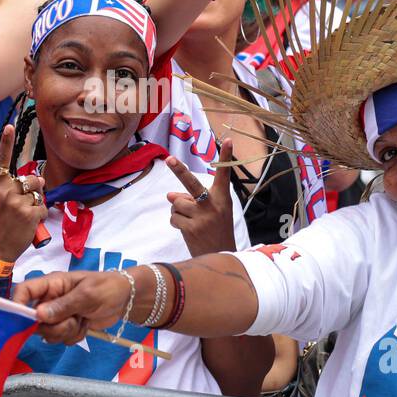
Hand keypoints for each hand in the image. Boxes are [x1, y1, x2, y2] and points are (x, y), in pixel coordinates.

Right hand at [0, 126, 46, 261]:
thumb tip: (39, 180)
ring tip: (24, 215)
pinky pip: (43, 207)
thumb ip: (12, 188)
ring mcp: (17, 202)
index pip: (0, 160)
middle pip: (32, 179)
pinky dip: (40, 215)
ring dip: (37, 202)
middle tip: (22, 205)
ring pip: (39, 192)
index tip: (9, 126)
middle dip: (34, 189)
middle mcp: (5, 191)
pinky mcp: (30, 214)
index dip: (5, 142)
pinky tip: (29, 224)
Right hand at [13, 269, 131, 345]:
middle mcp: (50, 300)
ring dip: (66, 332)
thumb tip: (38, 315)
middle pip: (34, 320)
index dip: (17, 304)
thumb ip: (63, 305)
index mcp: (51, 284)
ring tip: (82, 320)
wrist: (125, 299)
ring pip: (48, 333)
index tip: (23, 320)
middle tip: (72, 320)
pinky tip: (85, 325)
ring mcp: (58, 315)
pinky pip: (61, 339)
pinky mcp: (66, 327)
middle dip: (53, 326)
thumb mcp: (87, 294)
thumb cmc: (107, 288)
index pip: (24, 291)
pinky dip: (74, 336)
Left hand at [166, 139, 236, 256]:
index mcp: (222, 198)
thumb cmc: (217, 230)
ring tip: (192, 221)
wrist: (221, 257)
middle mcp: (212, 204)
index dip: (225, 157)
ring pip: (176, 203)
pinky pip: (174, 217)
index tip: (227, 140)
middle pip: (191, 183)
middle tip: (169, 159)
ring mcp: (201, 216)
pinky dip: (177, 222)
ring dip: (179, 210)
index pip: (224, 174)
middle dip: (179, 169)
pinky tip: (189, 230)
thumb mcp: (211, 212)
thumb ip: (192, 199)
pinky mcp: (190, 228)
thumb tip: (169, 194)